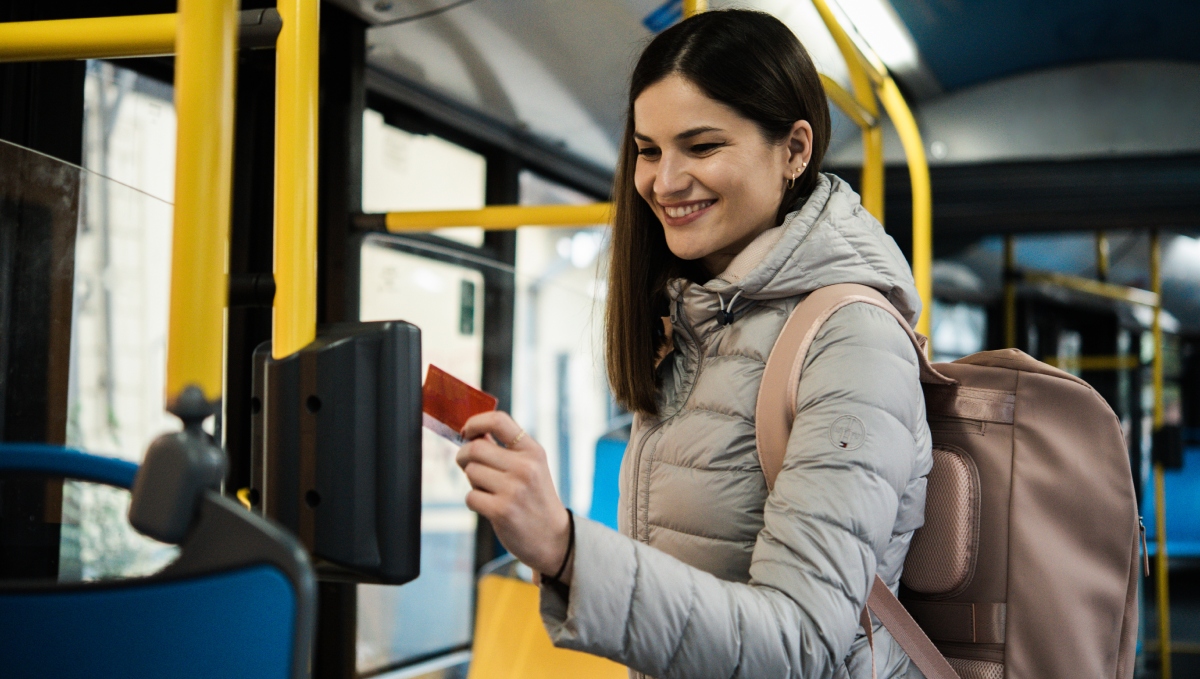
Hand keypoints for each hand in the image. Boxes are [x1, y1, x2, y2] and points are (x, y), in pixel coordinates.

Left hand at [456, 411, 571, 581]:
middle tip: (469, 466)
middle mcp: (525, 466)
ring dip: (472, 482)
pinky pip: (470, 496)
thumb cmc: (535, 500)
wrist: (554, 538)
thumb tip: (473, 434)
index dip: (475, 422)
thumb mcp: (531, 468)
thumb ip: (505, 450)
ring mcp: (514, 489)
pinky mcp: (502, 511)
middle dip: (464, 456)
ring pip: (471, 472)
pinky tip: (488, 506)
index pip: (498, 420)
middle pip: (475, 448)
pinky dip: (474, 501)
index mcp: (533, 451)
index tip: (467, 433)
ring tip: (489, 490)